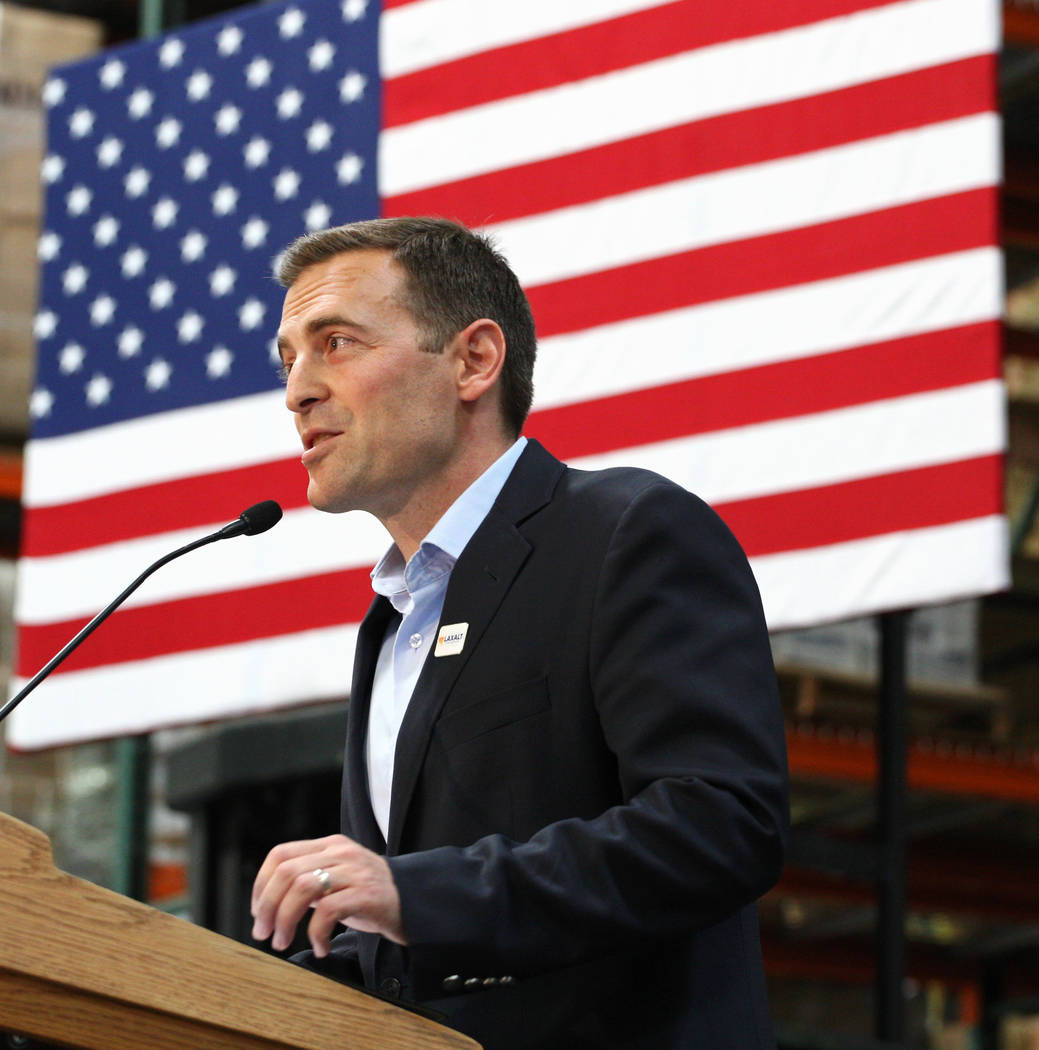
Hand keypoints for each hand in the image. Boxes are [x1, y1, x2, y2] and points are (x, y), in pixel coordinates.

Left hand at [251, 834, 405, 956]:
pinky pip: (328, 911)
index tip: (257, 911)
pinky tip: (320, 947)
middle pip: (287, 872)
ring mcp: (355, 871)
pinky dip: (316, 934)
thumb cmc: (369, 896)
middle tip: (264, 933)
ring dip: (285, 920)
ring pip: (303, 888)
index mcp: (329, 845)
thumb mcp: (336, 880)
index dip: (261, 884)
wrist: (413, 902)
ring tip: (283, 942)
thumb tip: (266, 902)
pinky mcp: (367, 894)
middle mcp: (341, 853)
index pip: (281, 854)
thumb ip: (307, 882)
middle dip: (267, 906)